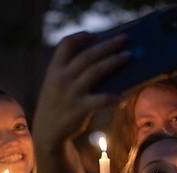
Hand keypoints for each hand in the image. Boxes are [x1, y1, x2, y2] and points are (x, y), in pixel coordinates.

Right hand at [33, 32, 129, 148]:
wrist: (48, 133)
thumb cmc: (59, 106)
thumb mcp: (58, 86)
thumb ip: (73, 74)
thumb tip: (104, 63)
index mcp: (54, 70)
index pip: (66, 44)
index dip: (80, 37)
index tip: (93, 35)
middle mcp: (61, 78)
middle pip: (88, 55)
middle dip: (107, 45)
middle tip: (124, 39)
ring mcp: (70, 93)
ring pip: (96, 71)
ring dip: (114, 62)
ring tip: (128, 57)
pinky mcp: (79, 108)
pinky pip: (101, 100)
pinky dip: (114, 99)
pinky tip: (124, 99)